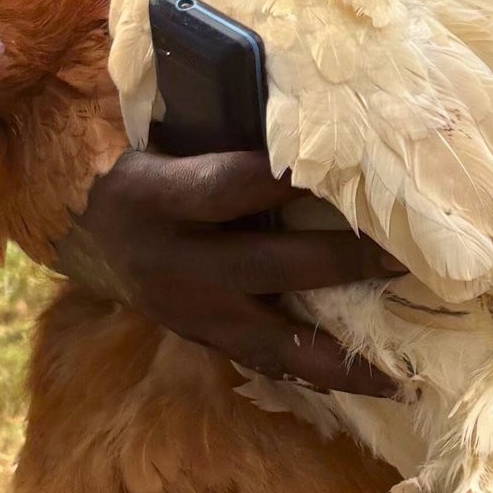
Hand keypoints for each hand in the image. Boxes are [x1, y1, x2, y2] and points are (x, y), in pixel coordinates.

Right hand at [76, 148, 399, 392]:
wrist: (86, 213)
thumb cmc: (143, 152)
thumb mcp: (165, 131)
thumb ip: (223, 126)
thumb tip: (315, 108)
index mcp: (155, 197)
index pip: (230, 188)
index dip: (287, 180)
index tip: (352, 168)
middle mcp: (171, 262)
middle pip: (268, 266)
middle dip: (342, 263)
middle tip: (406, 259)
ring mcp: (184, 311)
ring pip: (270, 342)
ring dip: (339, 359)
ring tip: (400, 377)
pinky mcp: (197, 338)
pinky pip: (262, 362)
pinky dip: (314, 374)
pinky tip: (366, 384)